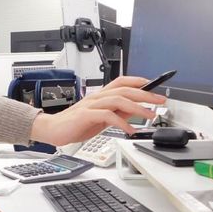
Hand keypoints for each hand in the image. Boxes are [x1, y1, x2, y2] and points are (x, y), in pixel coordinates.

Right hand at [29, 75, 166, 145]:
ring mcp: (91, 105)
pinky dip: (122, 123)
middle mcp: (97, 97)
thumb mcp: (101, 118)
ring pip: (118, 100)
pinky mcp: (86, 115)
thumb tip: (135, 110)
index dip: (139, 81)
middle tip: (160, 100)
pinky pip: (107, 116)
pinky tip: (130, 130)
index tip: (155, 85)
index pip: (122, 82)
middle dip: (145, 94)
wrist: (52, 130)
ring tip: (150, 115)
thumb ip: (116, 112)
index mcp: (100, 96)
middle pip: (124, 90)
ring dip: (137, 108)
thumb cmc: (74, 124)